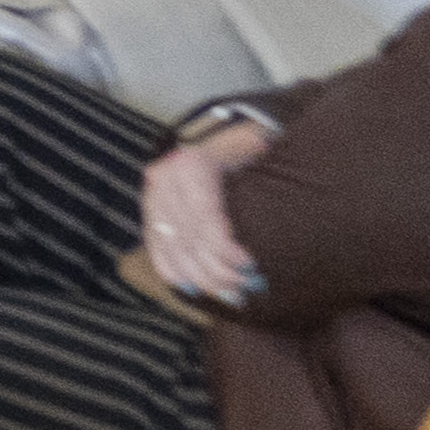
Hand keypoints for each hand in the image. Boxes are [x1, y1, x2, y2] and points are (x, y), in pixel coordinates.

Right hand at [139, 123, 272, 308]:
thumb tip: (279, 217)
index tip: (250, 266)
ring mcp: (153, 196)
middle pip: (186, 237)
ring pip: (171, 247)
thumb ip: (264, 177)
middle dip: (215, 270)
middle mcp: (165, 180)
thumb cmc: (245, 146)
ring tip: (230, 295)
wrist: (219, 134)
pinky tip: (193, 290)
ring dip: (200, 278)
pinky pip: (155, 247)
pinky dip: (173, 272)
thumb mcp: (257, 151)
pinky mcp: (150, 211)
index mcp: (191, 165)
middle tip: (245, 289)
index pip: (203, 217)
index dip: (224, 248)